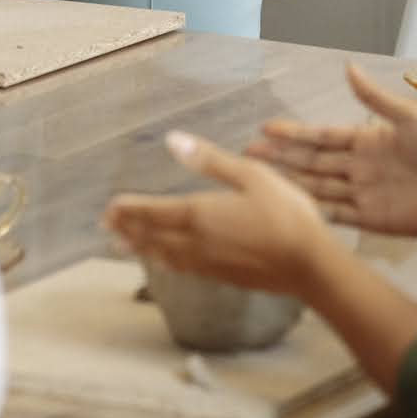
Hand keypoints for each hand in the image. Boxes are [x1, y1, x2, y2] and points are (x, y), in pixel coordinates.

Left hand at [102, 130, 328, 295]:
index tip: (110, 206)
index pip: (154, 212)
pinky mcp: (222, 277)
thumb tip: (173, 140)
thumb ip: (209, 160)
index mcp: (200, 214)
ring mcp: (209, 264)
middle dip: (128, 229)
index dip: (130, 209)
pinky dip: (164, 261)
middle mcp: (197, 243)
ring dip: (141, 248)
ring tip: (123, 244)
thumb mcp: (250, 175)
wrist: (309, 265)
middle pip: (153, 237)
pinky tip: (164, 260)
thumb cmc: (284, 213)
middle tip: (106, 225)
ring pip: (164, 255)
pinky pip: (182, 268)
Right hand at [248, 63, 416, 237]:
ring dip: (291, 182)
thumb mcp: (409, 117)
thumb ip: (374, 98)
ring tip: (261, 178)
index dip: (294, 133)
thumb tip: (346, 66)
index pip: (322, 136)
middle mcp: (359, 166)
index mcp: (367, 139)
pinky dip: (314, 210)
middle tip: (248, 151)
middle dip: (282, 156)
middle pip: (313, 161)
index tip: (266, 127)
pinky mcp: (372, 220)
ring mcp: (363, 194)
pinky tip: (292, 208)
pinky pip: (337, 214)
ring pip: (319, 186)